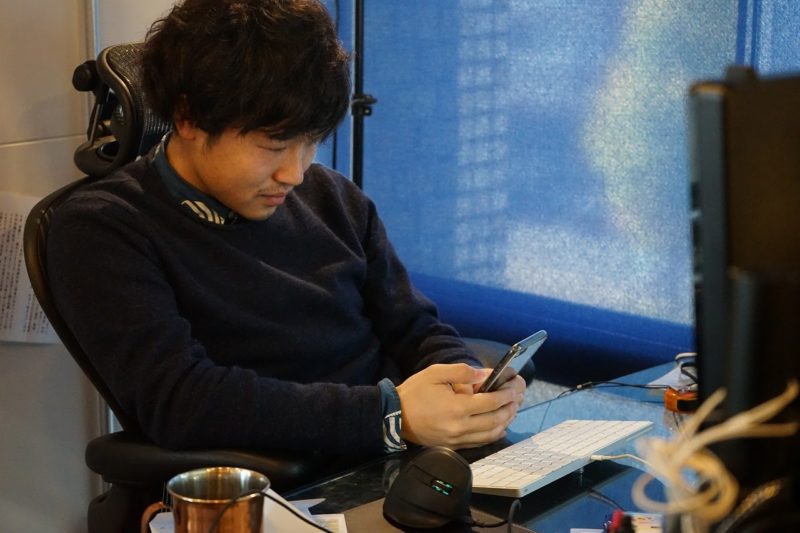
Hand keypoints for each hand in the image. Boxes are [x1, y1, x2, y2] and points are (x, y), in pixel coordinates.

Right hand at [396, 363, 523, 448]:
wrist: (395, 416)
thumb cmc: (415, 392)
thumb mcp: (435, 373)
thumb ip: (462, 372)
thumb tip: (485, 375)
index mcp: (456, 407)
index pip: (492, 401)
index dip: (507, 392)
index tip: (516, 382)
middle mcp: (460, 427)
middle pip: (496, 419)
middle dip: (512, 405)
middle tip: (519, 393)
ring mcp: (457, 439)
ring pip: (492, 434)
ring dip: (506, 420)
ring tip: (513, 407)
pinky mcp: (454, 446)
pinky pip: (481, 442)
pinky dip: (495, 433)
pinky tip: (500, 424)